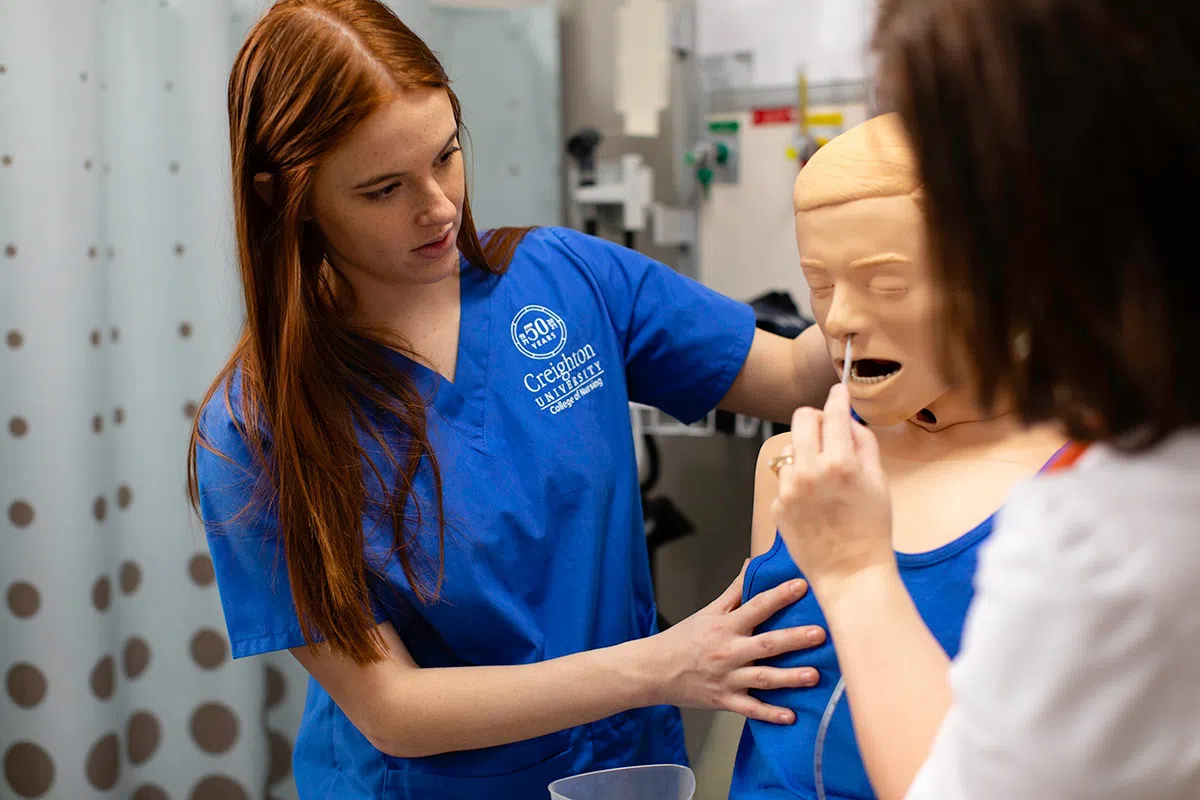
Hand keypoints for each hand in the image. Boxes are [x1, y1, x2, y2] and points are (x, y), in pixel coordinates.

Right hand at [641, 561, 825, 723]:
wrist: (654, 670)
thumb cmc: (683, 639)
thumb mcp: (708, 612)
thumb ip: (735, 590)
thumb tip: (752, 563)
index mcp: (725, 626)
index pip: (756, 606)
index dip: (779, 595)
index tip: (802, 586)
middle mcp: (728, 651)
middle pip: (766, 644)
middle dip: (794, 639)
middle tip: (820, 634)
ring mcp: (727, 678)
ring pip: (763, 678)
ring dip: (790, 678)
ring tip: (815, 675)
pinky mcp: (724, 700)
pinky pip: (750, 709)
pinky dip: (770, 714)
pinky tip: (791, 717)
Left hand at [771, 383, 894, 595]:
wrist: (851, 574)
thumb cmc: (871, 530)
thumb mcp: (878, 481)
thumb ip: (863, 444)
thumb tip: (849, 420)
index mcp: (839, 463)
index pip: (833, 413)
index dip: (837, 398)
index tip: (838, 391)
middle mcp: (809, 471)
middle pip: (801, 419)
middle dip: (815, 418)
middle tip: (827, 429)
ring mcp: (788, 489)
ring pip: (790, 449)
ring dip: (805, 453)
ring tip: (823, 477)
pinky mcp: (777, 505)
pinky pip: (785, 479)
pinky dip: (797, 481)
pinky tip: (814, 501)